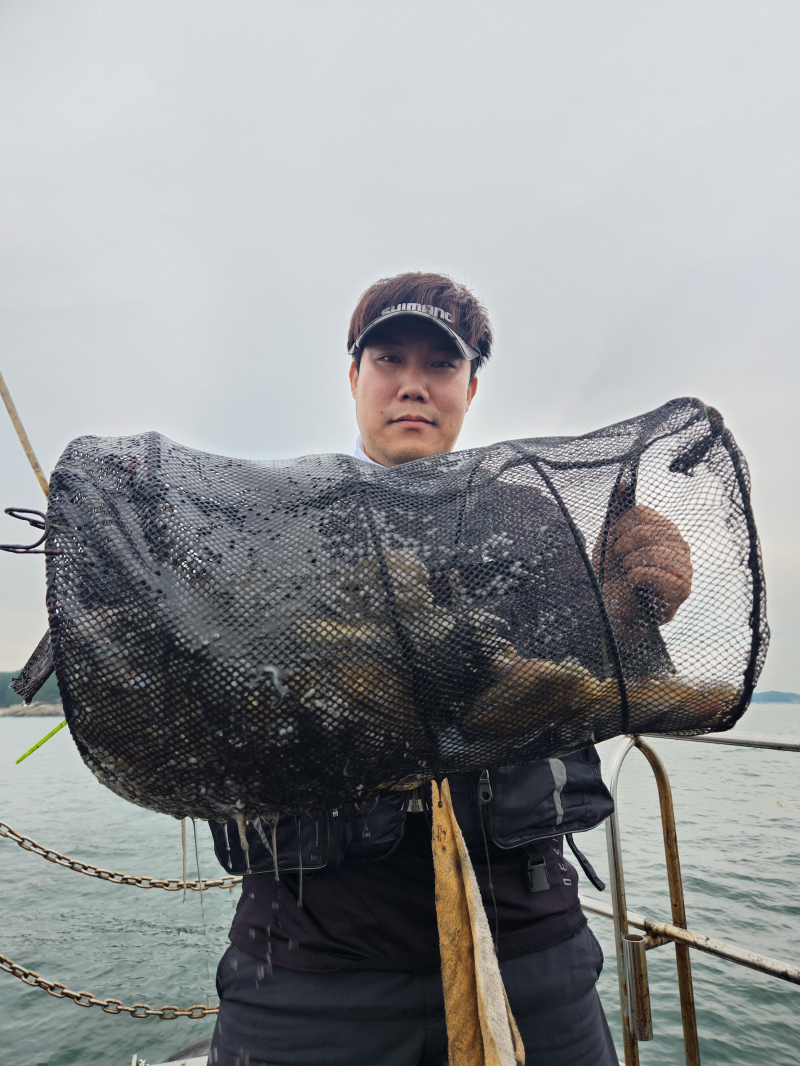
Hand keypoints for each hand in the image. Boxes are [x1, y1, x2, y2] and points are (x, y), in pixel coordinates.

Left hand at [593, 503, 691, 628]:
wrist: (614, 608)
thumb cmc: (614, 573)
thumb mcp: (610, 539)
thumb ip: (618, 512)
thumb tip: (623, 483)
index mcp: (665, 529)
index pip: (641, 512)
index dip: (620, 528)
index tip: (615, 544)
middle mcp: (680, 544)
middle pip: (645, 532)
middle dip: (623, 548)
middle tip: (621, 562)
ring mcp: (685, 566)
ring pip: (652, 552)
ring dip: (630, 564)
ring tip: (628, 573)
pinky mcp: (683, 589)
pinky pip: (658, 573)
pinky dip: (638, 577)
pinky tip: (635, 583)